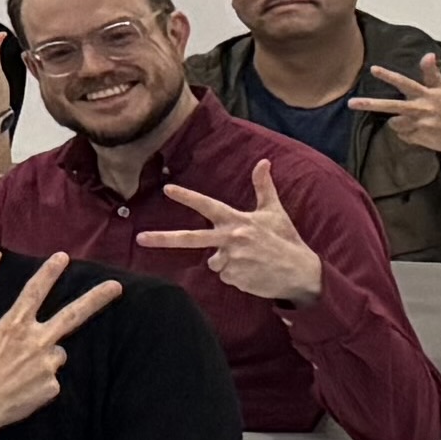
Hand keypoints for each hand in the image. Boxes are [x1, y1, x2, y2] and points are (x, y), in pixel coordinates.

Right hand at [0, 255, 111, 439]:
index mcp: (13, 325)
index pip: (34, 292)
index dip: (49, 272)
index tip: (63, 256)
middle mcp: (36, 341)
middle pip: (72, 315)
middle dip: (96, 298)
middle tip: (116, 286)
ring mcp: (46, 365)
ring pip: (57, 353)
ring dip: (45, 356)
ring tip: (17, 370)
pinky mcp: (51, 387)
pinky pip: (51, 380)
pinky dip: (39, 382)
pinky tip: (20, 389)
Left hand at [148, 168, 325, 305]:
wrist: (301, 272)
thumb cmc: (286, 239)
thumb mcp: (275, 212)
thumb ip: (263, 187)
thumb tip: (263, 161)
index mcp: (238, 220)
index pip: (208, 206)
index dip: (187, 197)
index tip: (167, 189)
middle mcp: (231, 239)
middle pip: (190, 238)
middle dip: (163, 238)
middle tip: (139, 238)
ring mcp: (231, 260)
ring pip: (214, 261)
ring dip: (227, 261)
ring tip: (251, 259)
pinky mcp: (234, 278)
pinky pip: (224, 275)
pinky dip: (235, 274)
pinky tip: (252, 271)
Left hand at [357, 56, 440, 163]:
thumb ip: (431, 73)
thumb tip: (428, 54)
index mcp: (426, 95)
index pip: (405, 83)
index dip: (389, 76)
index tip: (373, 69)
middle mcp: (422, 109)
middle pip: (392, 106)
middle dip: (370, 105)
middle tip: (350, 103)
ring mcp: (420, 125)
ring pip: (394, 123)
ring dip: (399, 123)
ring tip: (416, 121)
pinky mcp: (419, 138)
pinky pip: (402, 135)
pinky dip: (406, 133)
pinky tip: (420, 131)